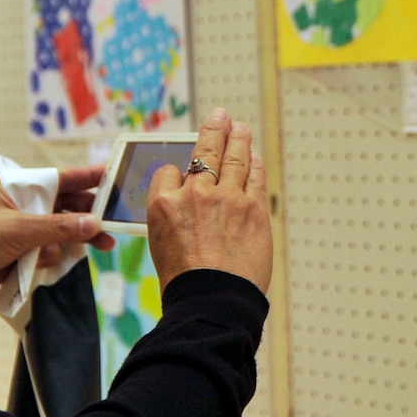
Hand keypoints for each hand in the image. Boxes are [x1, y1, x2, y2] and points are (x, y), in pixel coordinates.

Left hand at [0, 165, 113, 323]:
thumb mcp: (17, 229)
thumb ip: (57, 227)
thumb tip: (94, 223)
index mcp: (17, 185)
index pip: (61, 177)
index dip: (90, 177)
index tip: (117, 177)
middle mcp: (23, 203)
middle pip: (67, 204)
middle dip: (90, 215)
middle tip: (115, 224)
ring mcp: (24, 227)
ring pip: (63, 230)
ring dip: (76, 239)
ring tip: (102, 246)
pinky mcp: (23, 250)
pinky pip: (52, 250)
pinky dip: (57, 256)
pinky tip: (53, 262)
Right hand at [145, 109, 272, 295]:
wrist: (212, 300)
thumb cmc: (185, 282)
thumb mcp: (161, 245)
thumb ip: (173, 217)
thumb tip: (186, 203)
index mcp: (163, 204)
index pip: (167, 172)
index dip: (175, 174)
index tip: (182, 175)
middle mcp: (194, 194)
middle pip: (205, 151)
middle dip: (214, 130)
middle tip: (220, 116)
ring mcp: (226, 198)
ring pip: (234, 157)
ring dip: (238, 138)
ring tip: (240, 127)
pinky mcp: (253, 208)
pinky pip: (254, 177)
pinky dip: (254, 164)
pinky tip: (254, 157)